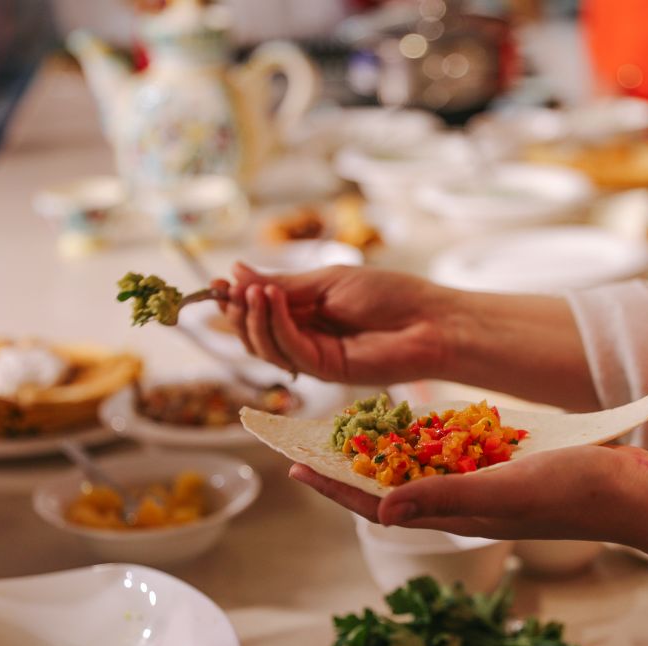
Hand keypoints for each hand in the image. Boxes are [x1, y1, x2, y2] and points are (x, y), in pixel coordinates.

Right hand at [212, 264, 458, 384]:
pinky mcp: (327, 371)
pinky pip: (290, 350)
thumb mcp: (328, 281)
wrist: (430, 321)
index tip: (217, 282)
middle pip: (255, 336)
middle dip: (238, 313)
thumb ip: (284, 285)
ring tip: (254, 292)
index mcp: (306, 315)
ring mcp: (315, 358)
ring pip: (267, 348)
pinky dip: (275, 324)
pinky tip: (271, 300)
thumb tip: (236, 272)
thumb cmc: (390, 296)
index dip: (236, 300)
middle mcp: (306, 340)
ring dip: (253, 319)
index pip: (259, 313)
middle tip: (229, 291)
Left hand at [290, 445, 647, 554]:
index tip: (293, 467)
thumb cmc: (575, 493)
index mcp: (456, 514)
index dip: (334, 487)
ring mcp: (482, 486)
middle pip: (389, 486)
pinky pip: (449, 455)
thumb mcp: (507, 491)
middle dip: (347, 466)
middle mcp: (461, 502)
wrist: (630, 491)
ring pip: (416, 469)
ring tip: (346, 427)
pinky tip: (410, 421)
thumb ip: (445, 498)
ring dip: (380, 451)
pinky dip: (423, 439)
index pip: (378, 504)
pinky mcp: (502, 467)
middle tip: (308, 438)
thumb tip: (378, 511)